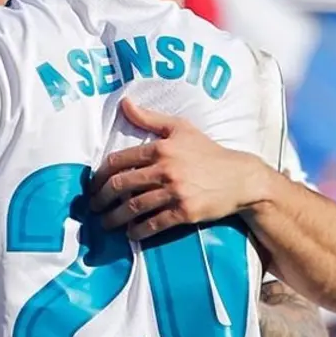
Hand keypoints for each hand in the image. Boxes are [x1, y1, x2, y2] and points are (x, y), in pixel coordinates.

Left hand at [90, 99, 268, 239]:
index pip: (118, 161)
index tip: (93, 185)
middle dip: (101, 198)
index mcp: (160, 148)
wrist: (242, 178)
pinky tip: (131, 233)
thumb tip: (124, 103)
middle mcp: (165, 169)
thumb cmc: (209, 152)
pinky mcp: (185, 212)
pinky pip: (154, 224)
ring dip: (114, 218)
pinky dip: (138, 231)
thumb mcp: (181, 128)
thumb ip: (149, 118)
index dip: (100, 175)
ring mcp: (175, 192)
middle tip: (93, 206)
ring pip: (134, 207)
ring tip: (105, 224)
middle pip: (120, 185)